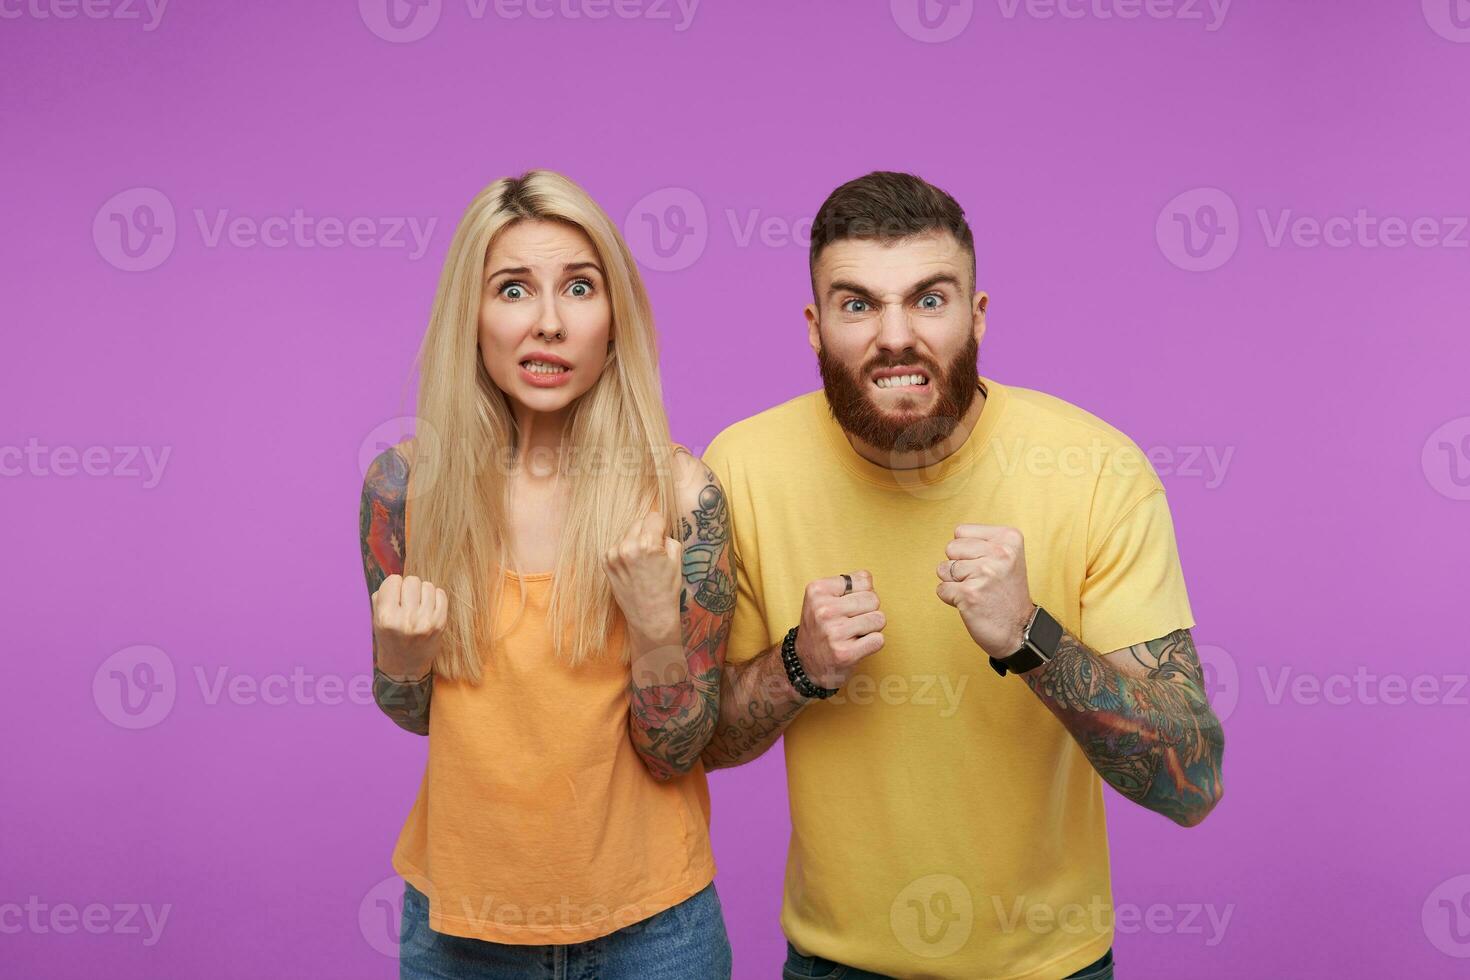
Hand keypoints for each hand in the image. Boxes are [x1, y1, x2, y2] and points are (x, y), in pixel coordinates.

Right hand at [373, 574, 447, 679]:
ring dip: (422, 592)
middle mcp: (406, 619)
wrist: (405, 666)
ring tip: (417, 605)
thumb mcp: (377, 619)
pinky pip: (441, 594)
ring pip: (428, 586)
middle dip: (408, 587)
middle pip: (412, 580)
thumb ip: (383, 596)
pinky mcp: (440, 623)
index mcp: (386, 617)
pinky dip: (435, 597)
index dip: (393, 586)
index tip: (394, 596)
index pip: (393, 581)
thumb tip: (397, 578)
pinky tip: (428, 608)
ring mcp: (426, 622)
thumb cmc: (390, 638)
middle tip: (406, 600)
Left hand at [604, 510, 682, 642]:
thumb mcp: (676, 560)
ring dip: (635, 541)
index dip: (661, 526)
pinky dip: (625, 552)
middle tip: (653, 552)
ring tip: (642, 562)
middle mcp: (627, 547)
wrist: (650, 618)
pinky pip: (618, 546)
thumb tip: (659, 529)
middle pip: (639, 522)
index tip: (663, 538)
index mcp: (647, 544)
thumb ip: (667, 538)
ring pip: (627, 534)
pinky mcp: (605, 563)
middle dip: (647, 532)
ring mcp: (613, 555)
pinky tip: (633, 567)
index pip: (654, 516)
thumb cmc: (666, 591)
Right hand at [794, 570, 885, 689]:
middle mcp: (824, 610)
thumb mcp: (822, 598)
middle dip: (868, 611)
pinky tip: (855, 646)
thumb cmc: (820, 628)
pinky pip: (879, 640)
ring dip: (871, 628)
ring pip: (879, 619)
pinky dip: (872, 644)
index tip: (847, 605)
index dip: (861, 593)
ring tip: (853, 633)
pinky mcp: (845, 653)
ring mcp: (834, 632)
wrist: (806, 663)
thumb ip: (847, 584)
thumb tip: (869, 580)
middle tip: (851, 621)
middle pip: (874, 599)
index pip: (864, 579)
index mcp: (817, 591)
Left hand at [935, 525, 1034, 657]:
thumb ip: (982, 542)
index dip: (966, 550)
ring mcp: (984, 573)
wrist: (1020, 629)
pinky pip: (941, 589)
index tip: (986, 565)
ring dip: (954, 583)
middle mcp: (999, 553)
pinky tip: (971, 603)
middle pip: (950, 548)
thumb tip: (953, 540)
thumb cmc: (1007, 593)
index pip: (961, 531)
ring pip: (943, 568)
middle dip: (958, 565)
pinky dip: (951, 599)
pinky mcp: (969, 594)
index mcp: (1009, 538)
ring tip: (977, 591)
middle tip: (980, 580)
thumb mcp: (1007, 557)